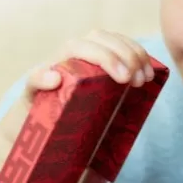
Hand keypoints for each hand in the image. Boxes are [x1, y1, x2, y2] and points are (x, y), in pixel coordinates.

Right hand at [0, 29, 155, 151]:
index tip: (148, 74)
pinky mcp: (30, 92)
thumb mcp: (101, 104)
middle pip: (96, 39)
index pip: (112, 39)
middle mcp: (69, 58)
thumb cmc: (75, 121)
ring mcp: (49, 71)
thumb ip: (119, 91)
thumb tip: (152, 81)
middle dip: (122, 54)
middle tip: (137, 80)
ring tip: (121, 79)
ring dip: (100, 57)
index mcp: (88, 58)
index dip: (133, 50)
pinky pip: (33, 78)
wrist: (35, 143)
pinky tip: (56, 81)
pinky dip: (44, 77)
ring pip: (71, 48)